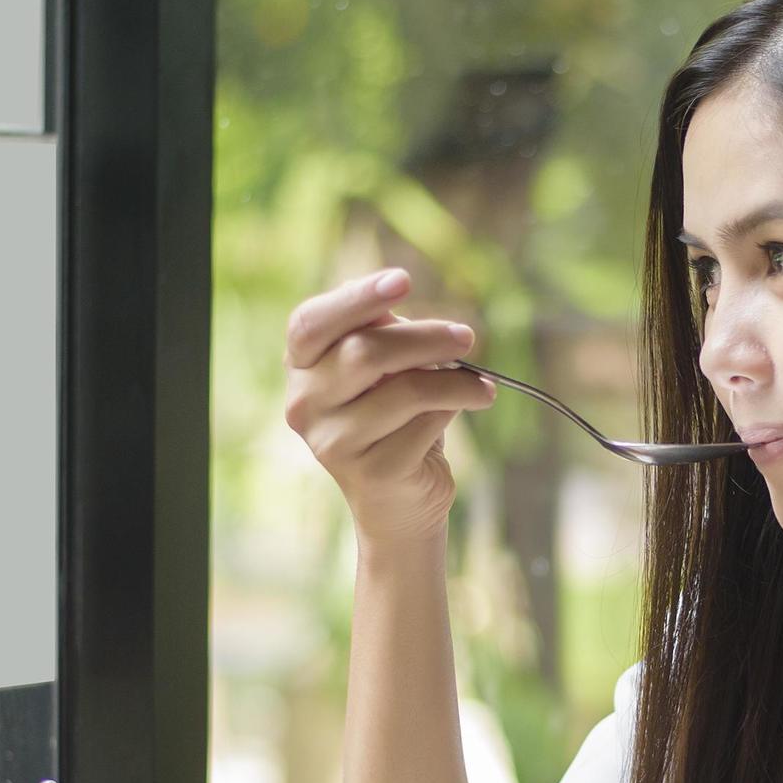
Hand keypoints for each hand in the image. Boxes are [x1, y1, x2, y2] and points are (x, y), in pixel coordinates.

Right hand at [281, 268, 495, 545]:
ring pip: (404, 389)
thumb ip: (384, 337)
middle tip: (467, 336)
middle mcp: (304, 404)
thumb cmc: (393, 420)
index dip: (356, 297)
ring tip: (482, 382)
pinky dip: (456, 406)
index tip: (404, 280)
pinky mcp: (371, 472)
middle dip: (426, 338)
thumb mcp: (385, 371)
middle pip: (365, 352)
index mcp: (300, 367)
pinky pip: (425, 423)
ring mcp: (332, 442)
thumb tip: (406, 316)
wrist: (398, 502)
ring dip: (454, 378)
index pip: (311, 323)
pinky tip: (474, 402)